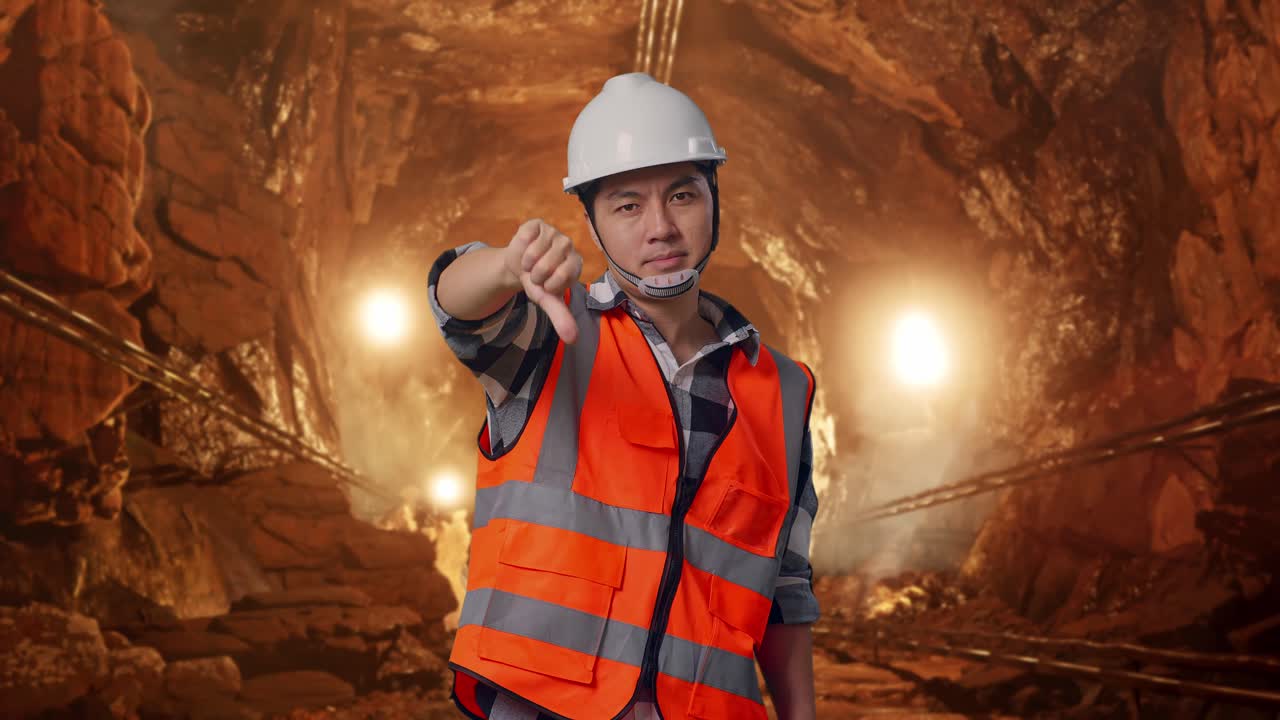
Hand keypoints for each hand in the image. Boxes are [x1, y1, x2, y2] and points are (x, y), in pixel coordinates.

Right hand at [503, 219, 583, 343]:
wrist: (519, 266)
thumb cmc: (538, 283)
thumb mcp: (548, 300)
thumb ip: (561, 317)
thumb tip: (572, 339)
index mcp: (576, 263)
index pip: (563, 276)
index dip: (547, 284)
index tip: (546, 285)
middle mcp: (568, 245)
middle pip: (546, 265)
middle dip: (535, 275)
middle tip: (536, 274)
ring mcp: (553, 232)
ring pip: (534, 252)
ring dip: (526, 263)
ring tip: (530, 263)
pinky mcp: (537, 224)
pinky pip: (524, 238)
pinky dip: (519, 248)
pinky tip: (525, 248)